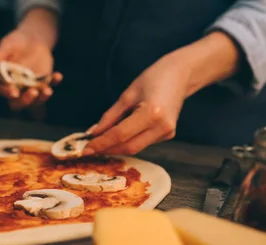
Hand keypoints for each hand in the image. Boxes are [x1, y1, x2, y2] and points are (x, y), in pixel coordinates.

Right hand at [0, 9, 62, 110]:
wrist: (32, 38)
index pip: (3, 90)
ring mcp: (32, 86)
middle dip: (26, 100)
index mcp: (5, 79)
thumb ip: (0, 54)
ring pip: (36, 99)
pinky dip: (55, 82)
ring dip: (42, 98)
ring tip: (48, 90)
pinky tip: (58, 76)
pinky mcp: (44, 82)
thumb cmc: (16, 41)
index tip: (14, 92)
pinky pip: (50, 85)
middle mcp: (18, 87)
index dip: (7, 93)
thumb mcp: (8, 45)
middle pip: (19, 102)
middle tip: (33, 92)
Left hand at [84, 31, 241, 155]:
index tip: (85, 149)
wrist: (180, 75)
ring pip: (136, 147)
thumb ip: (110, 117)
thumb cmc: (153, 78)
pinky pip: (143, 142)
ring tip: (101, 143)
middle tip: (90, 149)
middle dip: (108, 149)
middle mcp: (162, 127)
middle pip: (129, 147)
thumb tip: (93, 133)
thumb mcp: (127, 95)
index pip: (120, 134)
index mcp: (151, 113)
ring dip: (117, 147)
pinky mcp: (168, 135)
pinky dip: (129, 141)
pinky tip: (119, 137)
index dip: (101, 143)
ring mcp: (167, 133)